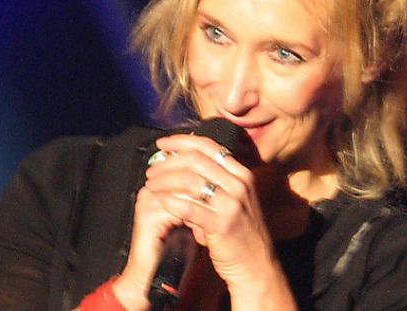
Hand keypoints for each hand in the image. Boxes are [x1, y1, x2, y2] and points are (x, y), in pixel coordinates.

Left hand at [143, 133, 300, 308]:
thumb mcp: (235, 200)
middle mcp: (240, 184)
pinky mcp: (222, 224)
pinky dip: (170, 201)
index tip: (163, 144)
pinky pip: (189, 207)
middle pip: (196, 160)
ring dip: (165, 180)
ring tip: (151, 186)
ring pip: (190, 181)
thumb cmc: (241, 232)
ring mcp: (232, 204)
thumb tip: (182, 165)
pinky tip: (159, 201)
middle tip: (152, 170)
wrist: (256, 264)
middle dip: (168, 162)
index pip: (209, 146)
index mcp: (242, 174)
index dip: (182, 142)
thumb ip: (216, 182)